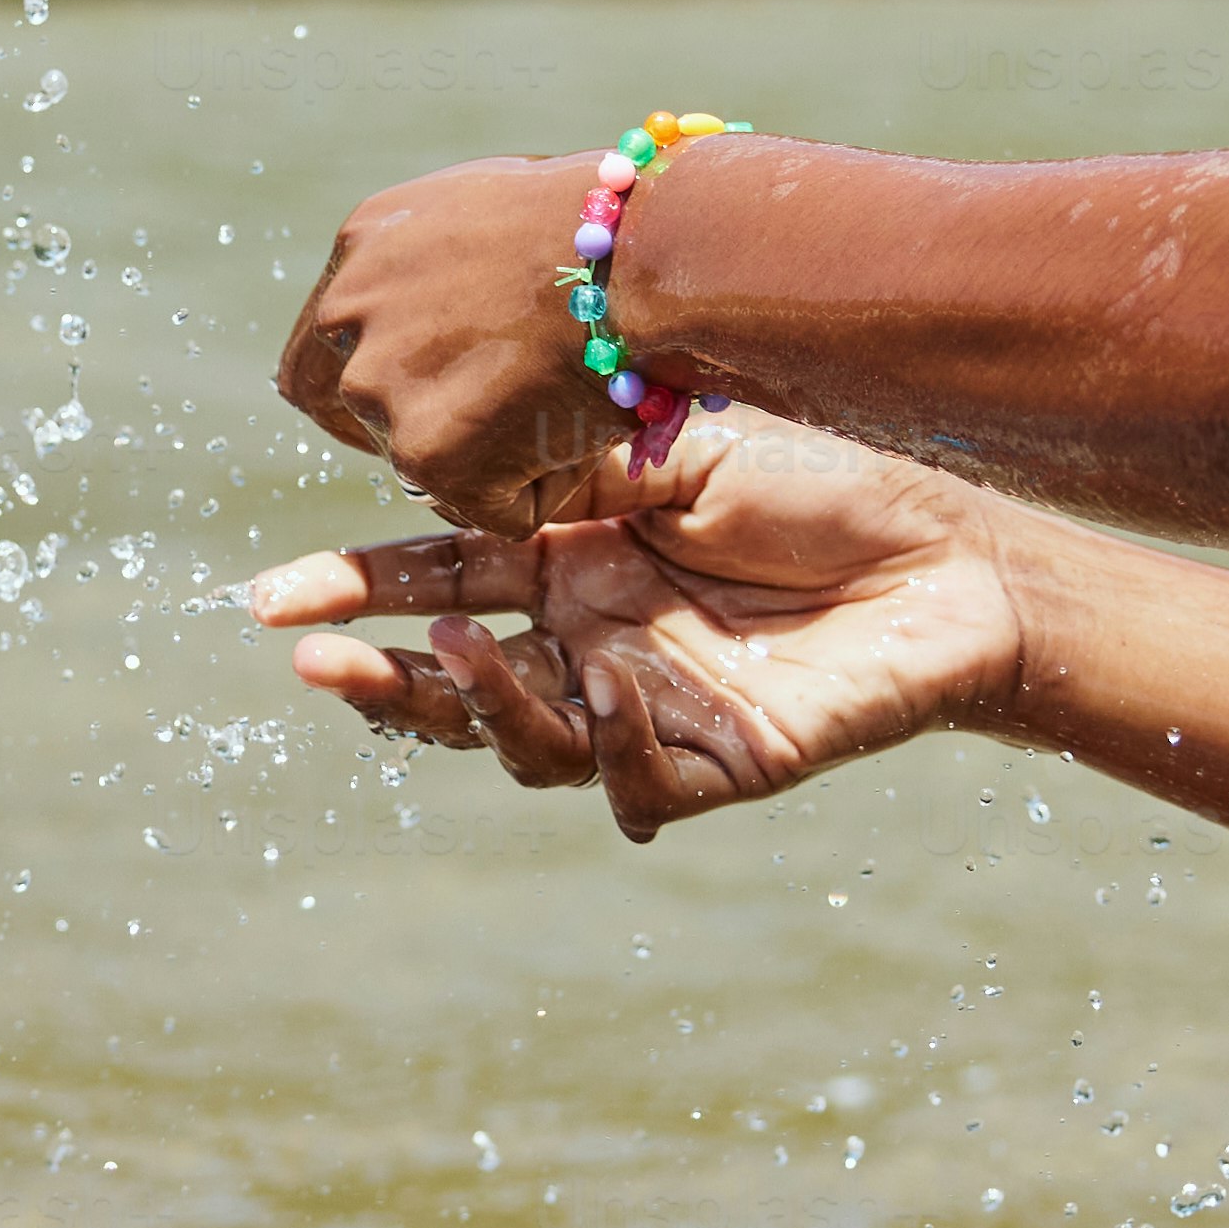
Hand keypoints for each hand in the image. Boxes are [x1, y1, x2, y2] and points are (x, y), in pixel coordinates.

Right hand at [248, 407, 1033, 840]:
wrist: (957, 550)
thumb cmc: (826, 478)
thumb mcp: (674, 446)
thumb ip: (569, 467)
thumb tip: (454, 471)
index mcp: (573, 557)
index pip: (440, 581)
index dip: (356, 591)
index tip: (271, 602)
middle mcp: (591, 638)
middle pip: (456, 682)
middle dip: (377, 678)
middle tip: (314, 661)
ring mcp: (645, 708)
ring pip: (525, 746)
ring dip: (478, 707)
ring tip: (454, 656)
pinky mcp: (714, 765)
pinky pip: (634, 781)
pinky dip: (614, 745)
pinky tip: (612, 690)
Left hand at [274, 150, 641, 526]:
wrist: (645, 253)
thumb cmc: (602, 226)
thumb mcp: (488, 211)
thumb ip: (438, 265)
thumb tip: (449, 308)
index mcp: (361, 252)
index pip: (318, 350)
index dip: (359, 384)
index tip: (410, 400)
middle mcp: (348, 319)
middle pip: (347, 409)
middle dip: (410, 428)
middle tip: (484, 433)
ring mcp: (383, 391)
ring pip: (427, 463)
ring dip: (493, 455)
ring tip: (567, 403)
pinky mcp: (430, 456)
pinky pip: (491, 507)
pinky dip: (543, 489)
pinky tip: (585, 432)